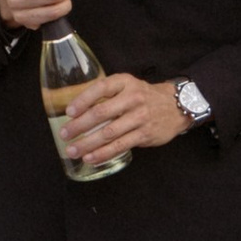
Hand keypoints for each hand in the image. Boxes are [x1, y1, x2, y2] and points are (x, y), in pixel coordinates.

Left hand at [59, 75, 194, 167]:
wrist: (176, 106)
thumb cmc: (144, 97)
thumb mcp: (127, 86)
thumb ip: (106, 94)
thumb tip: (76, 110)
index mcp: (125, 83)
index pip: (100, 88)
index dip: (83, 100)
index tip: (69, 112)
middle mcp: (133, 98)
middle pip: (101, 113)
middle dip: (79, 126)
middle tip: (64, 134)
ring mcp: (140, 118)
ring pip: (109, 133)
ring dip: (88, 144)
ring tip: (72, 150)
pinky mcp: (145, 134)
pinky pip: (120, 146)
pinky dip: (103, 153)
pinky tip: (90, 158)